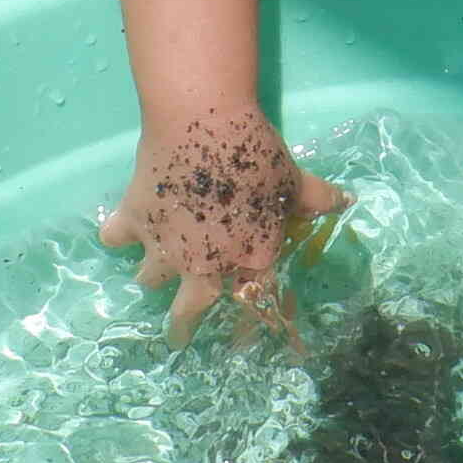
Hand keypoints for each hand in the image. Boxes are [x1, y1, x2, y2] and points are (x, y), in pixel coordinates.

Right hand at [104, 103, 348, 347]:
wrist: (202, 121)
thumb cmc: (255, 151)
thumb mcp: (293, 177)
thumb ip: (316, 198)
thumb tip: (346, 203)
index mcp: (250, 256)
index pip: (255, 303)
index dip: (251, 324)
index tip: (242, 341)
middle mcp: (204, 263)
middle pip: (188, 311)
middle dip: (182, 327)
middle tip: (178, 336)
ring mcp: (164, 245)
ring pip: (149, 278)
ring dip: (153, 274)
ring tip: (154, 266)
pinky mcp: (134, 219)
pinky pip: (116, 239)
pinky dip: (118, 235)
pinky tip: (121, 229)